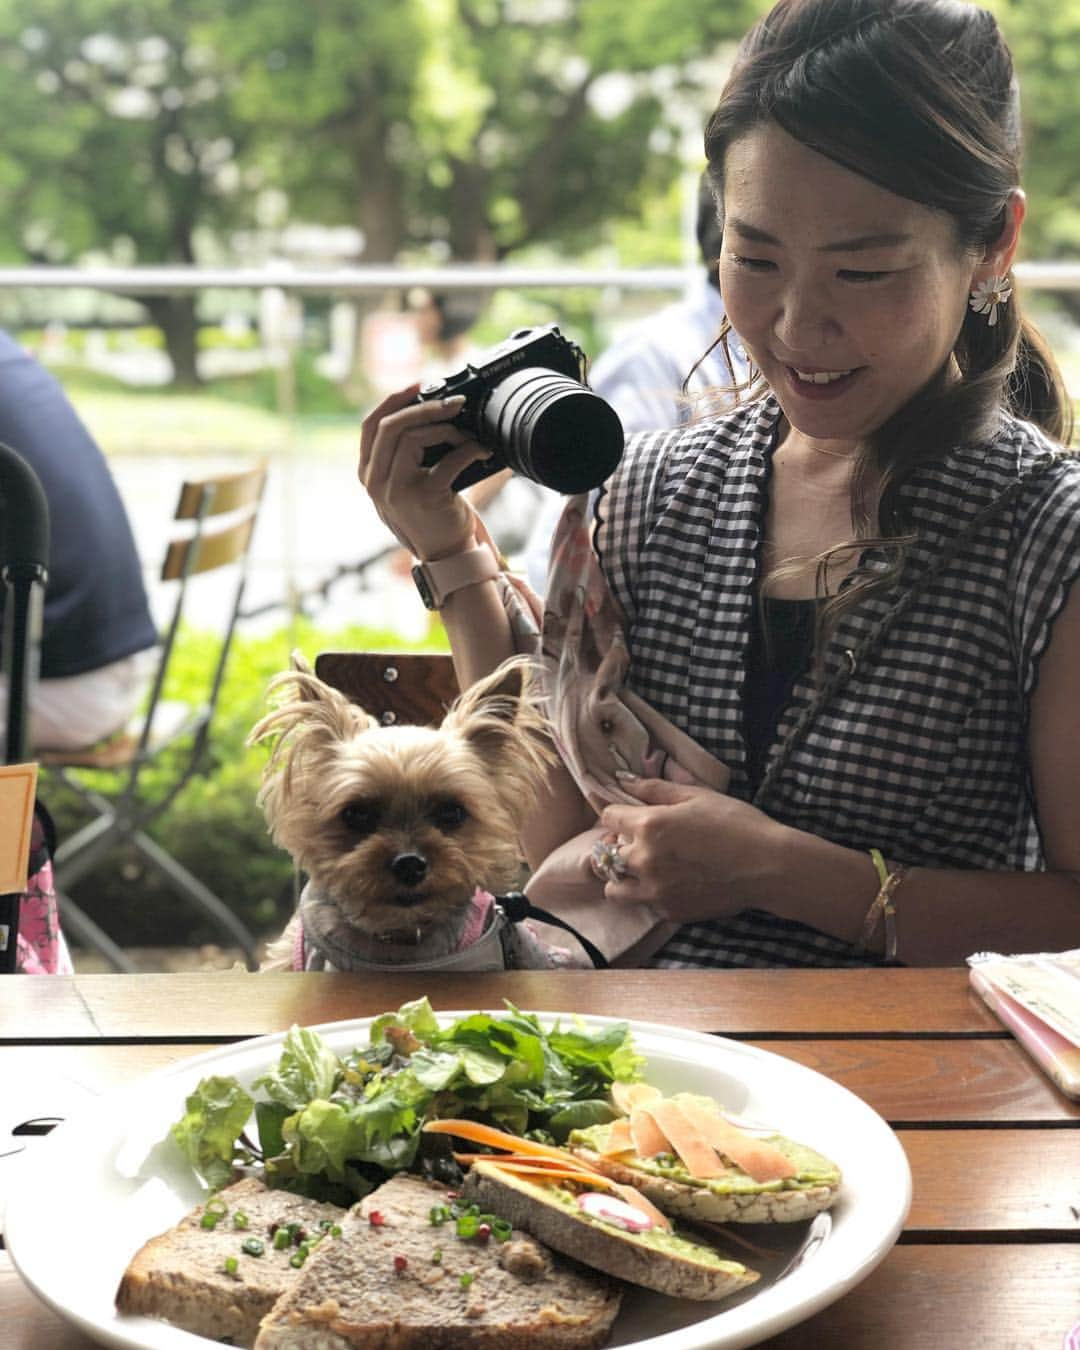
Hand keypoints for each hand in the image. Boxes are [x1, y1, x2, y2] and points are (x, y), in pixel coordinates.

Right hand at [359, 385, 493, 561]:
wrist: (446, 555)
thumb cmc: (431, 514)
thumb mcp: (405, 484)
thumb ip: (403, 454)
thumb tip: (430, 410)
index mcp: (368, 474)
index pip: (370, 426)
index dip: (393, 401)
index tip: (418, 386)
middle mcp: (375, 482)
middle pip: (391, 426)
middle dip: (425, 407)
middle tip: (454, 403)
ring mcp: (397, 490)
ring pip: (415, 437)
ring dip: (449, 430)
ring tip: (468, 437)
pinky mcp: (424, 496)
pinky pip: (449, 459)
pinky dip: (470, 449)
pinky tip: (483, 451)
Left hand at [597, 775, 787, 922]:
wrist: (768, 867)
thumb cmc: (736, 824)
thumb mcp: (697, 796)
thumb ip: (655, 789)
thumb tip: (624, 779)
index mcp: (648, 826)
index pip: (608, 817)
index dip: (617, 814)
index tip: (627, 816)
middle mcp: (644, 860)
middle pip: (604, 855)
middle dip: (615, 846)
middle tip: (637, 842)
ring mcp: (655, 890)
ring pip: (614, 888)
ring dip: (622, 877)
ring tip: (644, 869)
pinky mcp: (669, 911)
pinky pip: (643, 904)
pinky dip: (649, 894)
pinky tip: (671, 883)